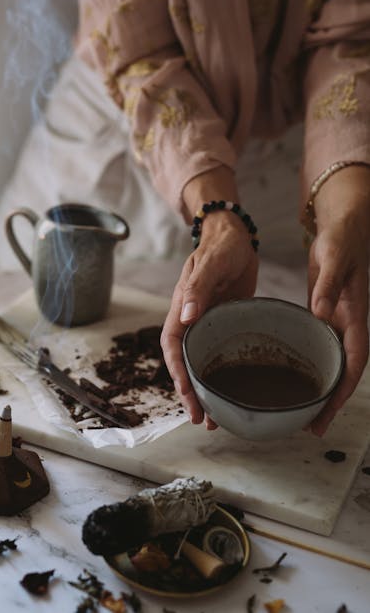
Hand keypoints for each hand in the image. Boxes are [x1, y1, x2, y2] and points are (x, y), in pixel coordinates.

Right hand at [161, 191, 257, 425]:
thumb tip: (185, 318)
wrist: (237, 236)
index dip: (178, 373)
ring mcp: (208, 324)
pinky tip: (231, 392)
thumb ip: (198, 288)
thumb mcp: (211, 263)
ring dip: (204, 390)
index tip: (187, 394)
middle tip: (201, 420)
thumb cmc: (222, 246)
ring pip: (201, 363)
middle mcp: (191, 320)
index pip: (173, 346)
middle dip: (189, 392)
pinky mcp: (225, 325)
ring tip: (214, 420)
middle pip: (184, 363)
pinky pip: (219, 355)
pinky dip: (222, 376)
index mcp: (182, 307)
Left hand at [308, 165, 369, 435]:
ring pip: (332, 362)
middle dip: (331, 401)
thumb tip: (320, 312)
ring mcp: (337, 320)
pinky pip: (320, 346)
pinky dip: (312, 365)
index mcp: (354, 315)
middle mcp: (348, 323)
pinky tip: (296, 377)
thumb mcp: (335, 256)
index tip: (327, 412)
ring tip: (303, 415)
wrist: (344, 223)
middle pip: (343, 371)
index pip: (353, 361)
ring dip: (322, 388)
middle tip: (312, 428)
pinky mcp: (325, 314)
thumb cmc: (342, 238)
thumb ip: (329, 283)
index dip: (342, 389)